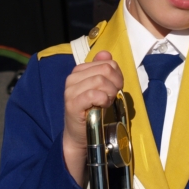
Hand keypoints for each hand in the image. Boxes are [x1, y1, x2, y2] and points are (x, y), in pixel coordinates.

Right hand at [63, 51, 123, 185]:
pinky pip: (92, 94)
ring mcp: (70, 91)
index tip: (116, 87)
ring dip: (110, 92)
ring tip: (107, 101)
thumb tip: (106, 54)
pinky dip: (103, 99)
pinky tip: (103, 105)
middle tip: (114, 95)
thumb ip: (103, 70)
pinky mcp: (72, 104)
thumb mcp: (100, 88)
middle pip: (105, 70)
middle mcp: (72, 78)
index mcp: (79, 71)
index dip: (117, 75)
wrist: (79, 133)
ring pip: (100, 81)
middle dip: (115, 83)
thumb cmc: (92, 109)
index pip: (106, 63)